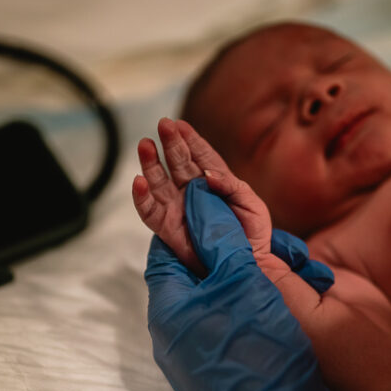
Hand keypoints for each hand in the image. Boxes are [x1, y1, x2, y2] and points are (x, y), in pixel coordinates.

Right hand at [133, 118, 273, 275]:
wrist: (247, 265)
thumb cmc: (252, 235)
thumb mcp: (252, 205)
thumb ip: (232, 187)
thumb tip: (208, 175)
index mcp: (214, 182)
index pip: (201, 155)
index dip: (191, 139)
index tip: (180, 125)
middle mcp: (192, 191)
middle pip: (178, 163)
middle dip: (170, 143)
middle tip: (163, 125)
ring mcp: (178, 208)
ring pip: (159, 181)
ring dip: (151, 163)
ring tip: (145, 145)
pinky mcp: (167, 227)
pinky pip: (149, 211)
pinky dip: (141, 197)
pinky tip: (138, 181)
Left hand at [145, 177, 390, 390]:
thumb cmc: (259, 354)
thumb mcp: (241, 282)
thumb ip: (218, 236)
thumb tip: (194, 194)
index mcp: (169, 306)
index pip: (164, 246)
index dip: (185, 215)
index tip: (211, 197)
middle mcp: (175, 332)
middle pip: (188, 271)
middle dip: (214, 241)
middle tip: (247, 224)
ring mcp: (198, 355)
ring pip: (212, 297)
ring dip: (235, 271)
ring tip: (269, 257)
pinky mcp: (222, 371)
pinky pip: (228, 322)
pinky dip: (246, 300)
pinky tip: (273, 297)